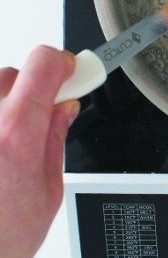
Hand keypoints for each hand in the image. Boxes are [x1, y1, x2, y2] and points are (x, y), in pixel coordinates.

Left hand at [0, 46, 78, 257]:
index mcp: (15, 134)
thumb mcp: (47, 194)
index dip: (62, 65)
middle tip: (35, 123)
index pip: (43, 63)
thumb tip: (63, 109)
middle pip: (9, 74)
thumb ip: (55, 140)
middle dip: (27, 92)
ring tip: (2, 150)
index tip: (70, 73)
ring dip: (0, 111)